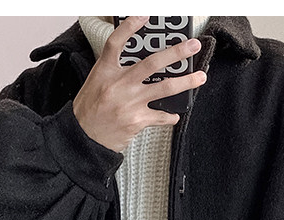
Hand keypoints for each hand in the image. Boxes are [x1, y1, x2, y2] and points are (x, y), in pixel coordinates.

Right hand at [71, 15, 207, 151]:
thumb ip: (116, 72)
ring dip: (186, 82)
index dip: (130, 27)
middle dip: (176, 52)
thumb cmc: (89, 111)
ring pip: (164, 88)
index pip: (116, 43)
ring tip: (200, 77)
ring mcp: (130, 103)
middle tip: (193, 46)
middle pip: (152, 63)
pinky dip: (170, 115)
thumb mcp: (96, 83)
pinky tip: (174, 114)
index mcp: (105, 71)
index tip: (145, 15)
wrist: (83, 139)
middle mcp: (119, 85)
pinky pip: (161, 116)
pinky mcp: (137, 121)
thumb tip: (143, 65)